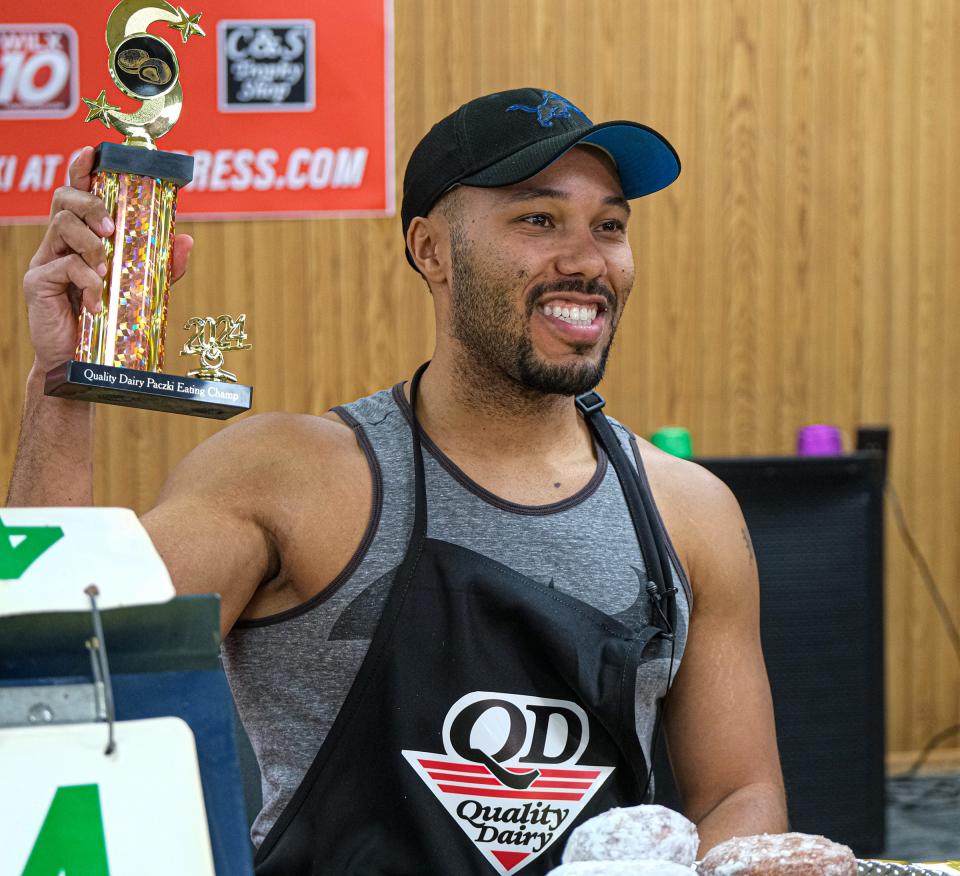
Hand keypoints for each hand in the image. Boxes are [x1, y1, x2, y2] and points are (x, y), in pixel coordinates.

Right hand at [22, 146, 193, 372]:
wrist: (85, 363)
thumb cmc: (111, 321)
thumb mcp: (144, 289)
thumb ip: (163, 265)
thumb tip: (186, 240)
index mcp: (84, 237)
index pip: (79, 192)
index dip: (82, 168)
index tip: (94, 152)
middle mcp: (61, 243)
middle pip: (65, 199)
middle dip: (91, 204)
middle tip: (112, 227)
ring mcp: (45, 260)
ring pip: (62, 225)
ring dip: (92, 243)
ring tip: (107, 270)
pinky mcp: (37, 282)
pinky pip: (62, 264)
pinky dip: (86, 278)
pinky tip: (96, 299)